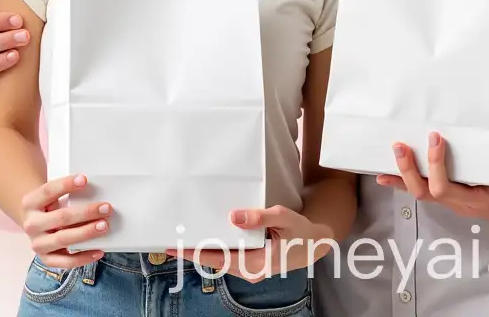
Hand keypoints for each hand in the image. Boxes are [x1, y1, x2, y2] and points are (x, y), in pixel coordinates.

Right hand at [20, 174, 110, 268]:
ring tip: (104, 226)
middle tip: (106, 208)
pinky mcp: (46, 259)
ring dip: (86, 233)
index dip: (66, 185)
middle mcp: (31, 224)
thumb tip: (97, 191)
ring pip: (63, 239)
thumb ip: (68, 193)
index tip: (85, 179)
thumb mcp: (52, 195)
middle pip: (60, 217)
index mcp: (30, 203)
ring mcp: (37, 244)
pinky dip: (83, 257)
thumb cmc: (50, 205)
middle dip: (85, 212)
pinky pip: (65, 262)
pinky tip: (99, 251)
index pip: (48, 191)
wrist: (34, 223)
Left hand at [167, 206, 332, 280]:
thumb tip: (233, 217)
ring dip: (205, 248)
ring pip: (222, 260)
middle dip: (195, 250)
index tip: (176, 247)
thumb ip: (260, 218)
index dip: (196, 252)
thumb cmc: (301, 230)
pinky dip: (217, 247)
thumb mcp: (284, 218)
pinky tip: (209, 234)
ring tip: (186, 234)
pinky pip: (230, 256)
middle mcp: (250, 271)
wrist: (316, 243)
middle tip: (173, 238)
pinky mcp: (252, 263)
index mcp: (257, 264)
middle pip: (216, 261)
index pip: (219, 259)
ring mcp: (250, 269)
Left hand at [376, 133, 488, 232]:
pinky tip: (394, 173)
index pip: (446, 188)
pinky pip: (430, 190)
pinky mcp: (458, 195)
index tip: (436, 138)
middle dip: (409, 171)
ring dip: (405, 176)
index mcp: (479, 202)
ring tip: (388, 158)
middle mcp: (463, 204)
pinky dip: (410, 180)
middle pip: (426, 193)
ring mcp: (459, 201)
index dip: (436, 166)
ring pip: (423, 193)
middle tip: (400, 145)